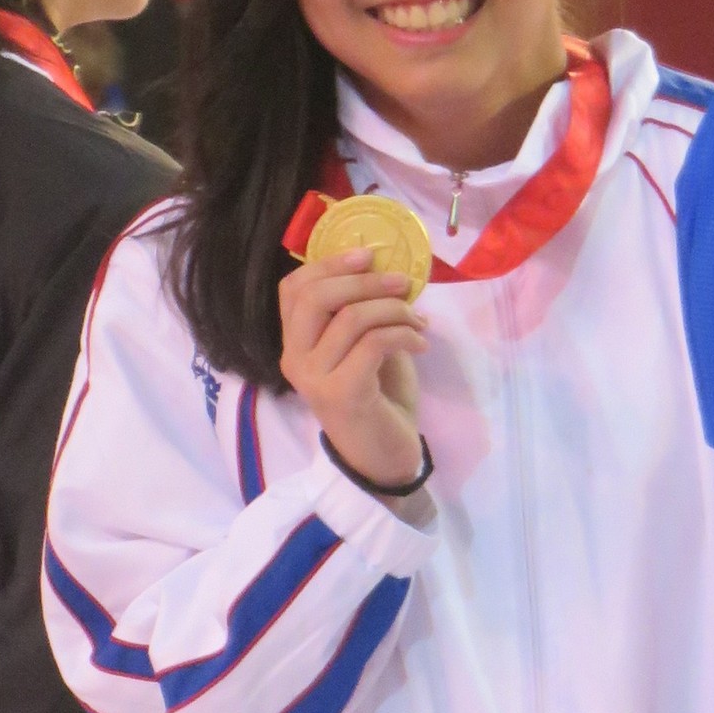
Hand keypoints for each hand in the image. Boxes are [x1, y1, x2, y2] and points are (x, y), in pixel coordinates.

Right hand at [279, 250, 425, 491]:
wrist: (385, 457)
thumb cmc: (378, 398)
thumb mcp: (365, 346)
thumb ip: (361, 312)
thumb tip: (383, 268)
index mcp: (295, 344)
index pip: (293, 289)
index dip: (329, 263)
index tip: (370, 256)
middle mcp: (295, 360)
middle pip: (316, 297)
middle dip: (366, 281)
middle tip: (404, 284)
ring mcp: (315, 379)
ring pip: (351, 317)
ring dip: (395, 310)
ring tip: (420, 323)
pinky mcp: (342, 394)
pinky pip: (373, 343)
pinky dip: (404, 334)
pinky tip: (420, 344)